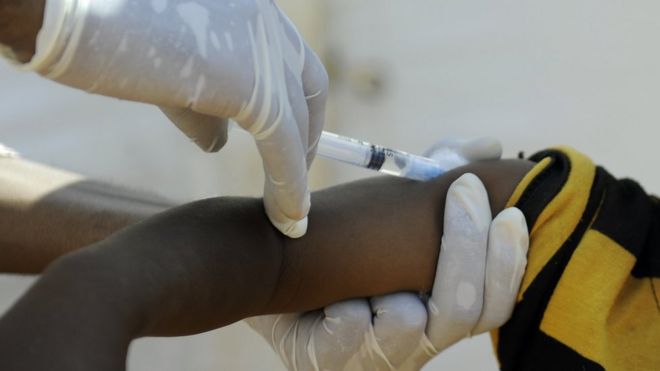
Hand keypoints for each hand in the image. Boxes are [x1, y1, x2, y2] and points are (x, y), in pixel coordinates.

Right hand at [26, 0, 328, 236]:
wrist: (72, 16)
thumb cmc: (108, 38)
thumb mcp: (173, 72)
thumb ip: (205, 106)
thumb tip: (220, 141)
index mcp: (253, 12)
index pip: (296, 64)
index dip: (299, 108)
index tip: (292, 144)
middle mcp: (267, 24)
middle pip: (309, 91)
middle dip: (307, 140)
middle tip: (294, 182)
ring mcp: (265, 51)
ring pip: (296, 125)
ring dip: (296, 176)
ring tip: (290, 217)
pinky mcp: (256, 86)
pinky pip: (285, 147)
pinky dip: (289, 188)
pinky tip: (287, 219)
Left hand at [246, 138, 528, 369]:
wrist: (277, 277)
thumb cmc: (349, 246)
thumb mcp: (393, 210)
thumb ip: (437, 178)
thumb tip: (490, 145)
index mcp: (440, 309)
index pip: (495, 302)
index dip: (507, 262)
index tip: (508, 211)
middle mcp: (420, 340)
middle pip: (464, 311)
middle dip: (468, 247)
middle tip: (462, 191)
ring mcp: (379, 358)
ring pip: (409, 323)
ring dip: (393, 285)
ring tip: (369, 264)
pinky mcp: (335, 363)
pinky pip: (352, 331)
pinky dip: (345, 306)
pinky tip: (330, 298)